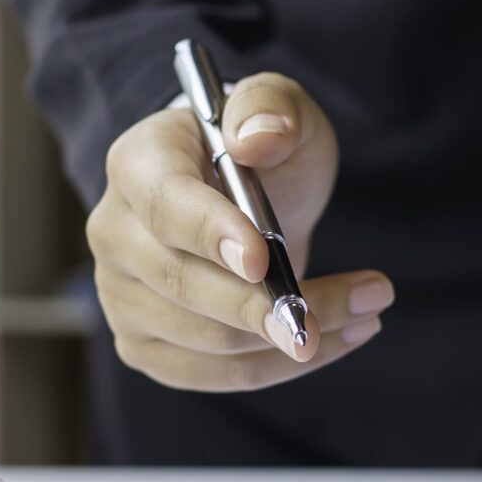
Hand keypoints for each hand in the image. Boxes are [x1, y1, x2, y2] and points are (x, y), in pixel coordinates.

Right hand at [89, 72, 391, 390]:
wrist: (245, 200)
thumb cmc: (259, 150)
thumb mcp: (279, 107)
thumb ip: (270, 106)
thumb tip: (258, 136)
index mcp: (136, 163)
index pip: (164, 205)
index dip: (211, 234)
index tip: (263, 259)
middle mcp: (114, 233)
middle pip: (182, 284)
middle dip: (267, 305)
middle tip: (356, 305)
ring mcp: (121, 296)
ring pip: (209, 340)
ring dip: (295, 337)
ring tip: (368, 310)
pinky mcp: (145, 345)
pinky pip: (215, 375)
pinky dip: (280, 365)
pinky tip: (335, 339)